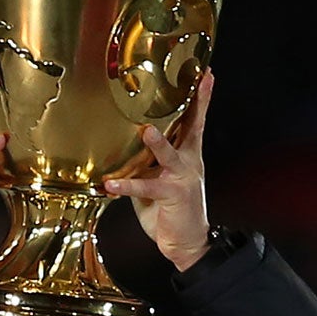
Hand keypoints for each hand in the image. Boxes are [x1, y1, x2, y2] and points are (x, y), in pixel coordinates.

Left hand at [102, 69, 213, 272]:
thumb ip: (144, 160)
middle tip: (197, 82)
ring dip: (158, 143)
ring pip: (170, 155)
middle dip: (197, 104)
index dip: (200, 98)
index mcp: (186, 154)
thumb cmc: (170, 209)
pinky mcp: (172, 195)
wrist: (186, 242)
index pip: (193, 120)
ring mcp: (182, 177)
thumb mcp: (155, 178)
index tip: (205, 74)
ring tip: (146, 131)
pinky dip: (127, 185)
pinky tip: (110, 184)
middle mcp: (188, 161)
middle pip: (193, 127)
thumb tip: (122, 144)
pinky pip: (147, 187)